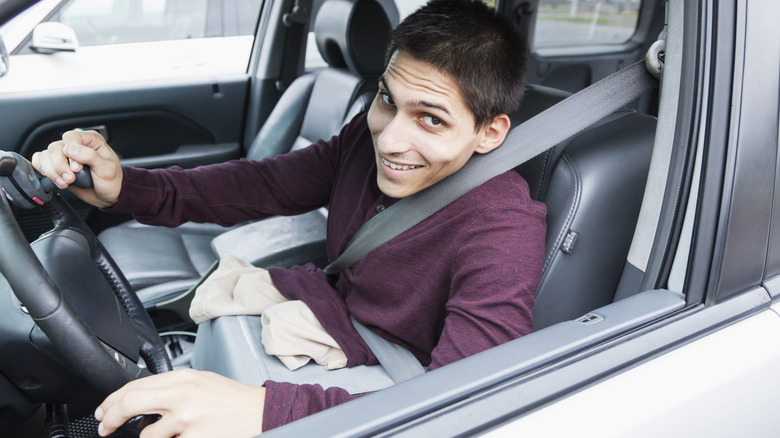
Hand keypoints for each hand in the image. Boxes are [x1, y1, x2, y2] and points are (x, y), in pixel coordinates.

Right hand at [31, 130, 122, 207]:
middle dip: (60, 166)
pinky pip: (39, 162)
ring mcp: (64, 156)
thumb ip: (90, 156)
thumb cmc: (111, 180)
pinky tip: (57, 180)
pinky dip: (44, 172)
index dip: (70, 152)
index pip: (71, 137)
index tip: (77, 168)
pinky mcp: (56, 166)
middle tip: (71, 179)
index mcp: (90, 140)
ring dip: (52, 172)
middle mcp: (76, 145)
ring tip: (66, 183)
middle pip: (55, 148)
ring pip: (45, 156)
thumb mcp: (106, 169)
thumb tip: (70, 149)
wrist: (107, 196)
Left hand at [95, 369, 264, 436]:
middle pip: (131, 403)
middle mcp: (183, 394)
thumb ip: (172, 388)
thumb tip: (140, 398)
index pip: (135, 386)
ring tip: (167, 436)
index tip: (104, 412)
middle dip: (111, 418)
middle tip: (106, 428)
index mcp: (183, 377)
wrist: (261, 412)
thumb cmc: (233, 400)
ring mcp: (188, 418)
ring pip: (147, 435)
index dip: (112, 402)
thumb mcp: (201, 382)